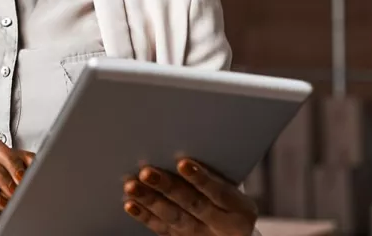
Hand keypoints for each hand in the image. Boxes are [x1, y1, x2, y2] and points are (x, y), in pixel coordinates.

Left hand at [122, 158, 256, 235]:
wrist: (234, 235)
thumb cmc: (230, 202)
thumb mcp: (234, 190)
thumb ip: (214, 174)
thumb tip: (183, 145)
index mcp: (240, 209)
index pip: (220, 192)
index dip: (201, 178)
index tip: (183, 163)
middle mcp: (222, 225)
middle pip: (193, 205)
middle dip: (168, 187)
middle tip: (147, 172)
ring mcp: (201, 235)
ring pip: (174, 218)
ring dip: (150, 200)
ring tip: (132, 186)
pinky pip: (162, 229)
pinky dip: (145, 216)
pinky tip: (131, 204)